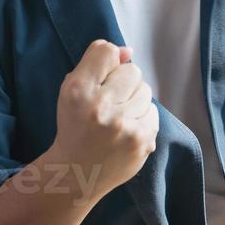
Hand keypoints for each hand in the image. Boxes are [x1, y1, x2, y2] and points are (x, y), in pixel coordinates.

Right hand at [49, 40, 158, 198]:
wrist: (77, 173)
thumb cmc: (75, 126)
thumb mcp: (71, 90)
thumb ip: (97, 63)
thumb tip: (128, 51)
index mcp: (78, 91)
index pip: (106, 52)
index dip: (107, 61)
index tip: (101, 77)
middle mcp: (101, 107)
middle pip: (132, 70)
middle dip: (123, 82)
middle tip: (109, 101)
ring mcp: (124, 127)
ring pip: (145, 91)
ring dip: (134, 100)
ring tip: (118, 117)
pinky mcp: (142, 142)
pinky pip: (153, 112)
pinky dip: (142, 117)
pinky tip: (126, 128)